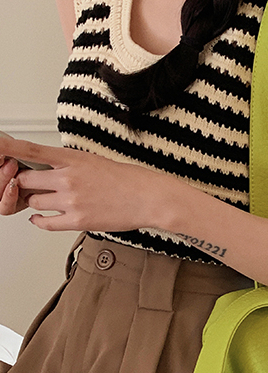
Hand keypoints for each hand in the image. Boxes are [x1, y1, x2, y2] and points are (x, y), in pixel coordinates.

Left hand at [0, 137, 172, 231]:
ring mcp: (72, 201)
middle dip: (25, 184)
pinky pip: (45, 223)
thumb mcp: (95, 162)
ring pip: (34, 202)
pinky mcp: (78, 221)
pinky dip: (39, 221)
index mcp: (73, 159)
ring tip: (50, 200)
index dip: (7, 149)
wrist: (149, 198)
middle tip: (32, 185)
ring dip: (37, 202)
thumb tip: (48, 170)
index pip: (30, 150)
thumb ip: (69, 165)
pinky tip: (42, 218)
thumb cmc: (128, 180)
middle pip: (25, 180)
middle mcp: (68, 179)